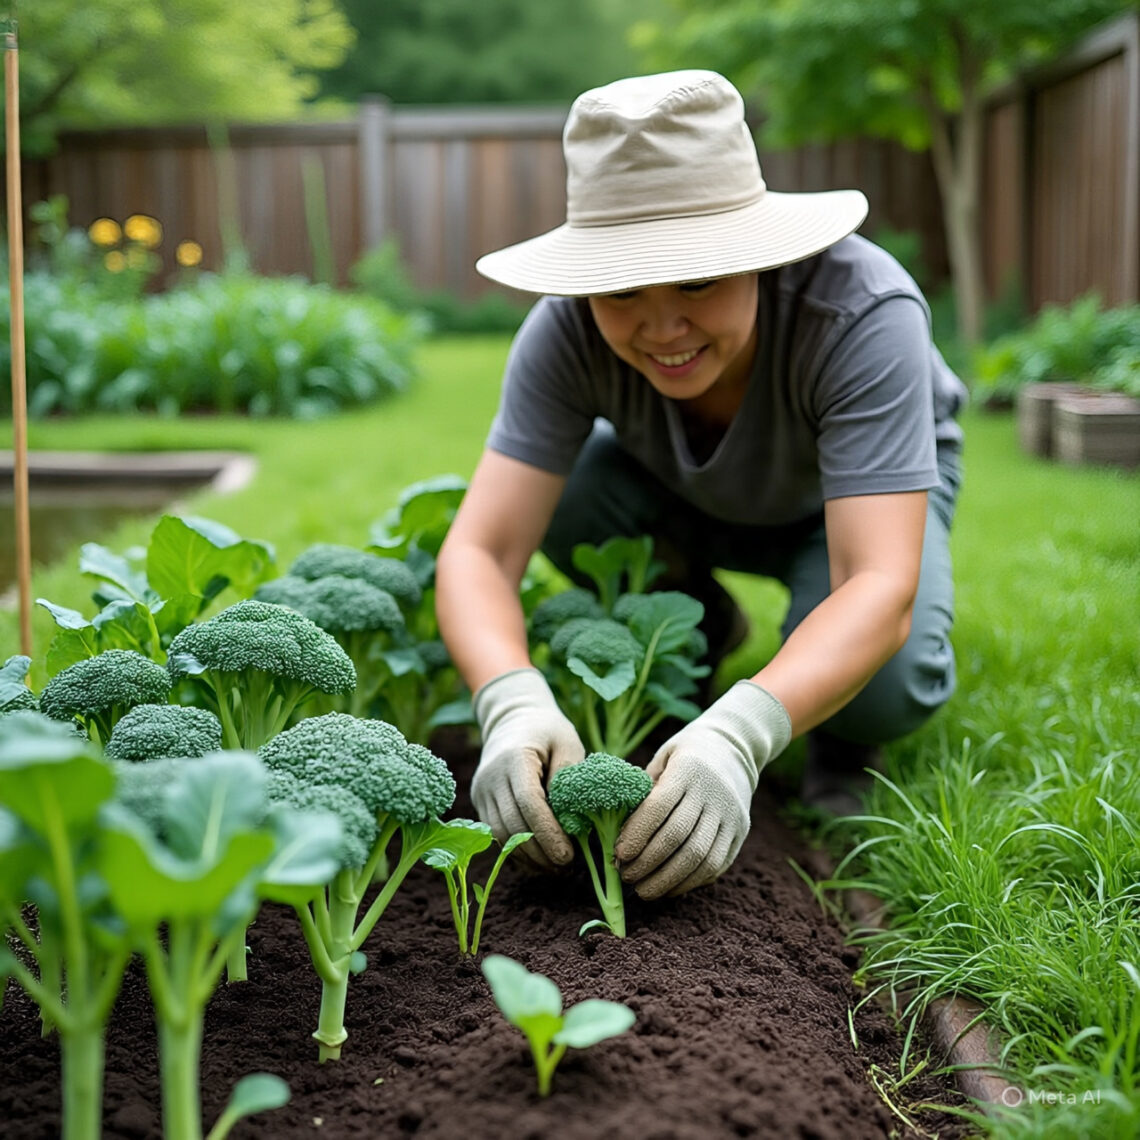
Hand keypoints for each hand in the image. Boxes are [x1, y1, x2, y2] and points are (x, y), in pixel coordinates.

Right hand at [472, 667, 582, 869]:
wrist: (512, 718)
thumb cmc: (547, 730)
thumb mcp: (567, 742)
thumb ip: (568, 775)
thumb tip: (570, 817)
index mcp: (514, 758)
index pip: (528, 802)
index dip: (547, 832)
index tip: (568, 854)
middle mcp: (491, 776)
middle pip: (512, 823)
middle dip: (539, 850)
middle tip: (565, 866)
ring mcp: (481, 790)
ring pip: (500, 834)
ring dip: (526, 856)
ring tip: (554, 867)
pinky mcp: (480, 801)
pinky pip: (495, 833)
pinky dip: (515, 850)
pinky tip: (537, 859)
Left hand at [614, 681, 790, 898]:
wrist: (735, 748)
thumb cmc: (686, 754)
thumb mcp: (663, 757)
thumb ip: (644, 789)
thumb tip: (617, 830)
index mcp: (688, 769)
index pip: (659, 807)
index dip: (637, 834)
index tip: (618, 855)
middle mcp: (713, 792)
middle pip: (678, 837)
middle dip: (647, 863)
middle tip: (626, 876)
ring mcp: (731, 814)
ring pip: (699, 857)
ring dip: (668, 880)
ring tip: (644, 890)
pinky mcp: (741, 831)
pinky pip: (717, 864)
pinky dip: (691, 882)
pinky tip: (670, 888)